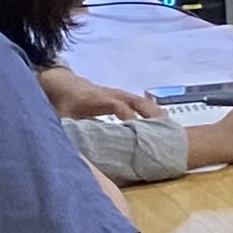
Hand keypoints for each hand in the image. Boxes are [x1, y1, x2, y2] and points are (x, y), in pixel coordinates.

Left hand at [41, 66, 165, 121]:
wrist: (64, 84)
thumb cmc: (65, 102)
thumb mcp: (64, 117)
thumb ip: (71, 130)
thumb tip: (77, 149)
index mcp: (99, 99)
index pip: (119, 106)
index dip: (129, 116)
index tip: (138, 131)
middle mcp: (113, 95)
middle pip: (137, 101)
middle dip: (151, 114)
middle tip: (163, 130)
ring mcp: (119, 95)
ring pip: (141, 101)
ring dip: (154, 113)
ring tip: (168, 128)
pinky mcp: (122, 98)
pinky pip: (140, 103)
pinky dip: (151, 111)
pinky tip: (161, 122)